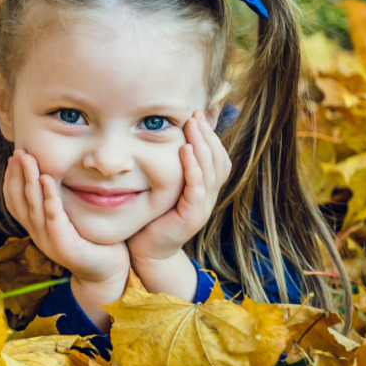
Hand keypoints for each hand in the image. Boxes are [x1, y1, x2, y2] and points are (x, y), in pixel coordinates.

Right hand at [3, 150, 129, 324]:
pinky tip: (46, 178)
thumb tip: (56, 173)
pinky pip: (53, 216)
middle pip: (19, 201)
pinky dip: (49, 197)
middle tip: (18, 152)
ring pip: (32, 206)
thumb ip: (60, 201)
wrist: (107, 272)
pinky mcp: (63, 244)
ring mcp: (48, 241)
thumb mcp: (70, 218)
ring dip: (28, 180)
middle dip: (17, 174)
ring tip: (28, 158)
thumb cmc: (92, 241)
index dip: (11, 179)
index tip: (13, 158)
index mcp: (36, 228)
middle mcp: (37, 234)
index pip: (14, 201)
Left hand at [127, 110, 230, 297]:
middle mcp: (209, 197)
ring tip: (193, 126)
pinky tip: (185, 151)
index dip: (211, 136)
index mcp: (206, 189)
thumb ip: (171, 167)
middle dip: (208, 135)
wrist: (147, 251)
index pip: (218, 157)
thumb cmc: (152, 217)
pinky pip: (198, 188)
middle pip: (219, 160)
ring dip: (202, 145)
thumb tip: (167, 139)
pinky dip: (194, 168)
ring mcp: (203, 207)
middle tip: (196, 114)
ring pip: (211, 171)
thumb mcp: (165, 187)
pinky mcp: (193, 216)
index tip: (198, 115)